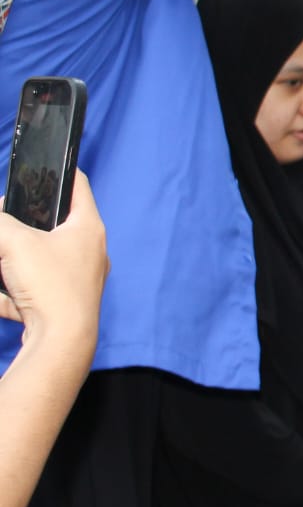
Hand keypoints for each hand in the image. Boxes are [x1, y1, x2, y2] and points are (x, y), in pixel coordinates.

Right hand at [0, 170, 106, 349]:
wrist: (62, 341)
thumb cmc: (49, 286)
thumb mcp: (14, 242)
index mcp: (88, 228)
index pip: (77, 185)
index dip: (58, 171)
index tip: (42, 165)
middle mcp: (90, 251)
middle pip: (54, 223)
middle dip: (24, 222)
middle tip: (6, 217)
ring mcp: (80, 278)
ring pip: (40, 258)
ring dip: (15, 258)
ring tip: (6, 259)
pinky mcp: (64, 303)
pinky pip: (32, 290)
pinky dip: (12, 291)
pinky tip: (4, 295)